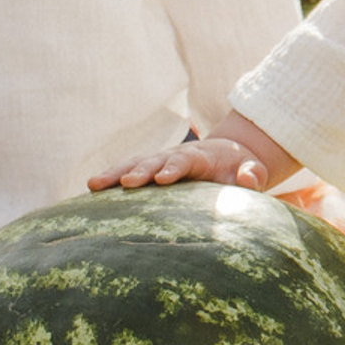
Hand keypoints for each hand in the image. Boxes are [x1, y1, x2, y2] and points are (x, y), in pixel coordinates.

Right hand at [91, 135, 271, 192]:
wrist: (229, 157)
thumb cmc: (240, 169)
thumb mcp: (251, 170)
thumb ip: (252, 175)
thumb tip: (248, 179)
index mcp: (199, 157)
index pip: (184, 161)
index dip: (174, 169)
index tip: (163, 179)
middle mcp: (174, 156)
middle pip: (154, 160)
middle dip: (140, 171)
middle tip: (127, 183)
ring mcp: (159, 161)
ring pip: (134, 164)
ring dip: (115, 174)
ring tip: (93, 185)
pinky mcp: (150, 170)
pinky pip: (127, 172)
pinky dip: (111, 178)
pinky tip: (92, 188)